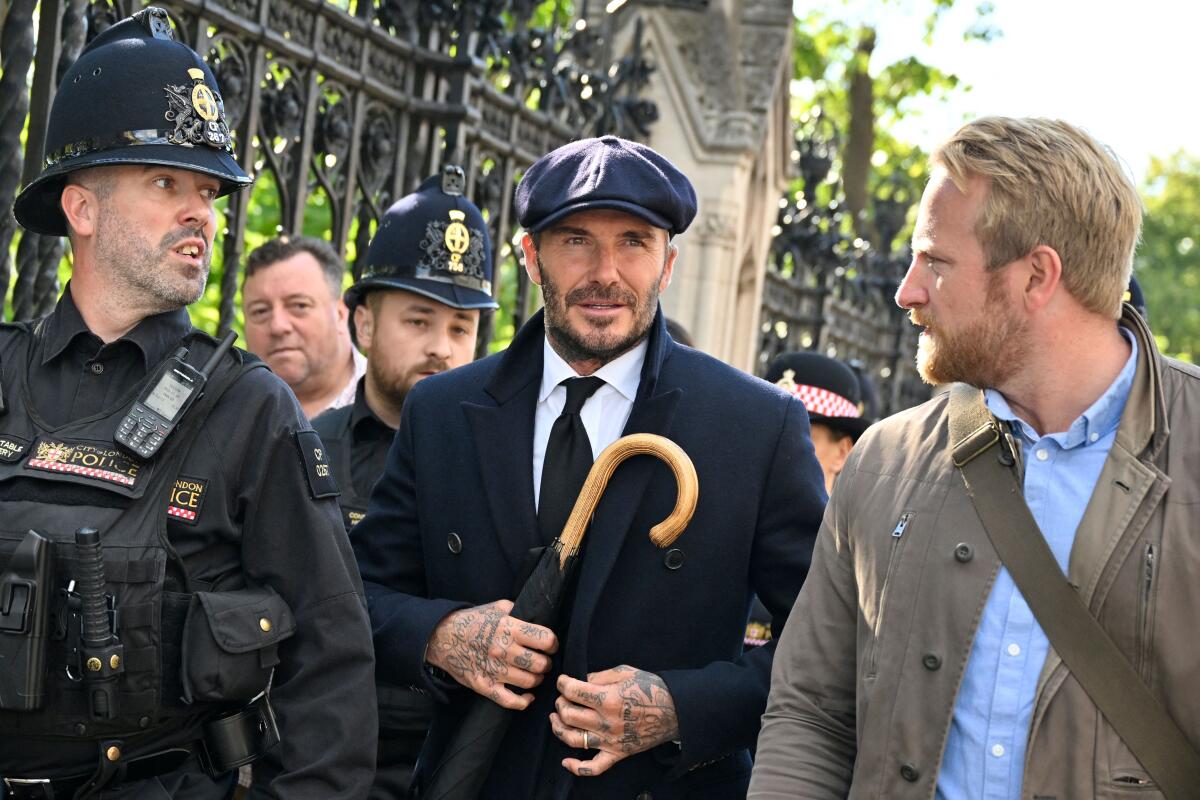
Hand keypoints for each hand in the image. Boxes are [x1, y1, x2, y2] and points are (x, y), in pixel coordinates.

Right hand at [425, 600, 557, 709]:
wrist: (442, 637)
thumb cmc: (473, 621)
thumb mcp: (497, 608)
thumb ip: (518, 610)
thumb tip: (538, 614)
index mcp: (509, 628)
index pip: (546, 640)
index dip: (552, 644)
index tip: (550, 646)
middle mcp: (503, 650)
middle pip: (540, 664)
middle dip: (546, 663)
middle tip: (542, 661)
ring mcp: (494, 670)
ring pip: (529, 682)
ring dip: (537, 679)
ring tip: (534, 674)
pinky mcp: (485, 686)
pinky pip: (510, 701)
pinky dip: (523, 702)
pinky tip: (528, 696)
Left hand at [550, 665, 678, 776]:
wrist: (675, 710)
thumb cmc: (651, 688)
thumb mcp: (625, 672)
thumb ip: (599, 676)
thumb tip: (579, 680)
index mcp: (607, 698)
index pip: (572, 691)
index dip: (562, 682)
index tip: (562, 680)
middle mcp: (606, 722)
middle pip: (568, 714)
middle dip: (560, 703)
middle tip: (563, 697)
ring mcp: (610, 741)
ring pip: (573, 739)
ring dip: (558, 728)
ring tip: (556, 719)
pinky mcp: (617, 754)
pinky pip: (593, 768)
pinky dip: (576, 768)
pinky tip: (565, 761)